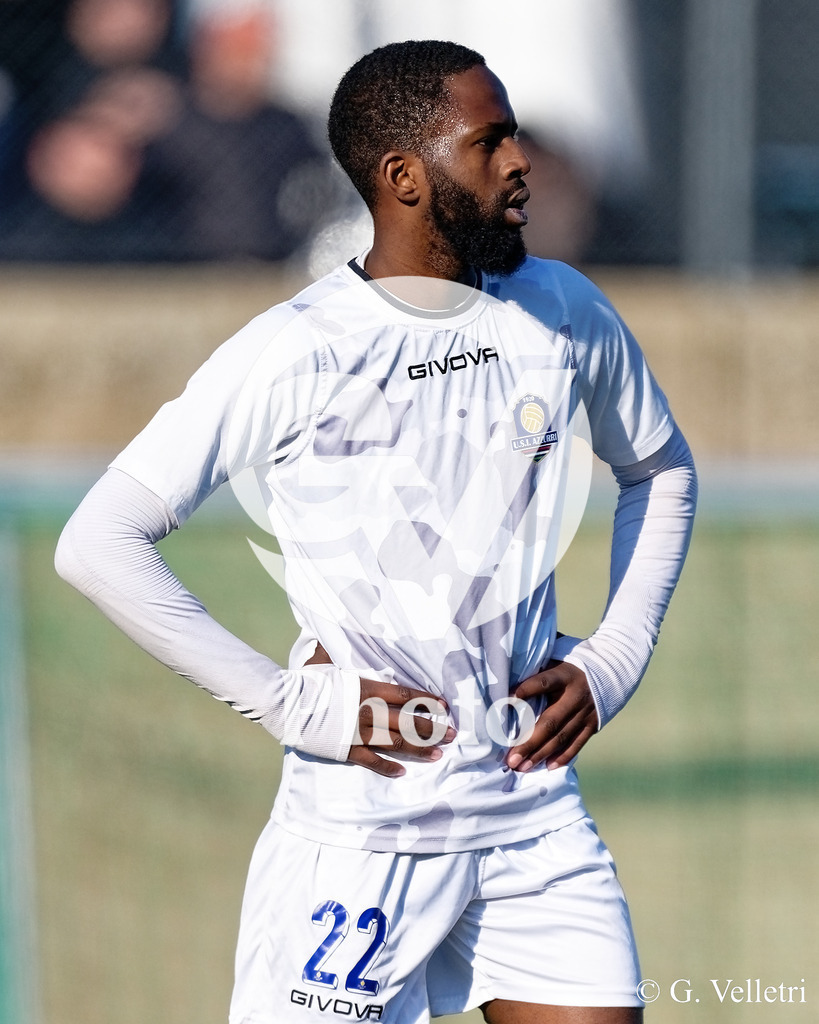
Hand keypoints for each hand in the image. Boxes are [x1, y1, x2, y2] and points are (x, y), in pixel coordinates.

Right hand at [305, 643, 453, 777]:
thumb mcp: (326, 661)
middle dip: (433, 728)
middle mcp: (368, 711)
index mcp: (367, 688)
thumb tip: (338, 630)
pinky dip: (387, 767)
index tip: (443, 705)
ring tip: (439, 753)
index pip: (405, 695)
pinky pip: (371, 761)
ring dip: (419, 749)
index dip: (427, 701)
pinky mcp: (344, 749)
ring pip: (395, 743)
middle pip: (407, 721)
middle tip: (453, 733)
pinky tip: (402, 772)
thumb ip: (340, 651)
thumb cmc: (305, 679)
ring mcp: (357, 733)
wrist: (284, 703)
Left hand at [506, 660, 597, 771]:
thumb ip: (536, 674)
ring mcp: (585, 713)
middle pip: (549, 722)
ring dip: (540, 755)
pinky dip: (562, 757)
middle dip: (529, 743)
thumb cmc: (568, 669)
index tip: (506, 701)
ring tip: (522, 767)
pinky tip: (548, 766)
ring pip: (560, 738)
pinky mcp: (592, 725)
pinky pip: (576, 744)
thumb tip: (507, 689)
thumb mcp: (555, 663)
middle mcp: (575, 697)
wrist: (608, 673)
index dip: (525, 690)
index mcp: (564, 676)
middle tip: (511, 759)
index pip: (543, 683)